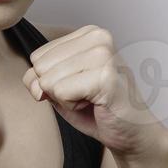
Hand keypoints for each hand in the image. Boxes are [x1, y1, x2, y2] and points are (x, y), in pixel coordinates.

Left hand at [19, 24, 167, 157]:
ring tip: (92, 100)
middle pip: (40, 67)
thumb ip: (38, 80)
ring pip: (49, 80)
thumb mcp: (59, 90)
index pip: (37, 57)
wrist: (133, 134)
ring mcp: (103, 54)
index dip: (50, 82)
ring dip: (66, 100)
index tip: (79, 88)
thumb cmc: (98, 111)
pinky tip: (96, 105)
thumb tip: (34, 83)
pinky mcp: (105, 76)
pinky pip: (60, 93)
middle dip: (57, 90)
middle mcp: (98, 37)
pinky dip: (73, 107)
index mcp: (88, 34)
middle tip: (87, 96)